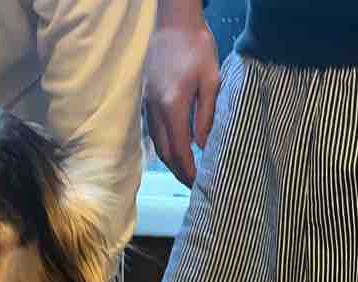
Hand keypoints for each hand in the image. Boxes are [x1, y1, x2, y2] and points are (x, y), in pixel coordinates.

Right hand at [145, 8, 219, 186]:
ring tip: (184, 171)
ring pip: (157, 143)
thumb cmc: (196, 46)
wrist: (172, 22)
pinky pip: (153, 131)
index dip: (188, 170)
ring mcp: (148, 106)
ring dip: (170, 161)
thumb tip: (203, 146)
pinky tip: (175, 148)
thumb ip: (206, 116)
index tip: (197, 183)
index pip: (179, 150)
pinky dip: (164, 145)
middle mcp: (156, 111)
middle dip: (178, 171)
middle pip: (165, 152)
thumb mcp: (210, 80)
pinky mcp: (147, 100)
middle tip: (192, 184)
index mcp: (173, 107)